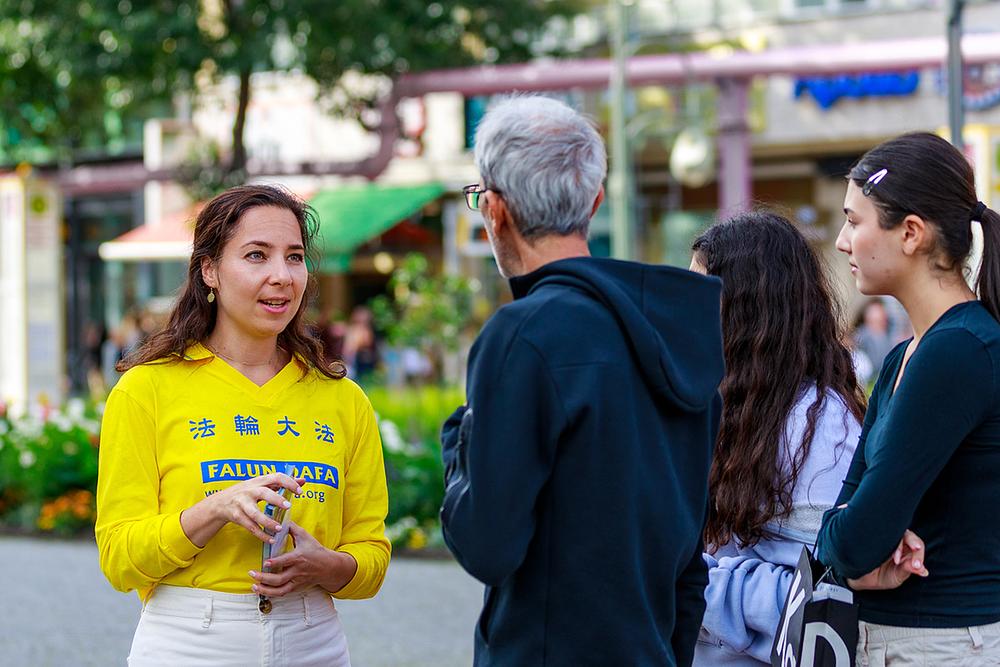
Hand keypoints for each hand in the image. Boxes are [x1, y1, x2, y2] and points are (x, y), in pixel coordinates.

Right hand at [182, 473, 304, 546]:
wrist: (220, 502)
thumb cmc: (247, 492)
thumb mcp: (262, 485)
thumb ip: (282, 483)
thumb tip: (303, 480)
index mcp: (259, 481)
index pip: (275, 477)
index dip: (288, 482)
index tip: (299, 491)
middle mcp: (249, 490)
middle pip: (263, 493)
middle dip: (276, 499)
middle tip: (288, 506)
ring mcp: (241, 503)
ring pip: (255, 513)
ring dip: (267, 521)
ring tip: (279, 528)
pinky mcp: (236, 516)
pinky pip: (250, 526)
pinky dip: (260, 534)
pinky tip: (270, 539)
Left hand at [249, 521, 357, 597]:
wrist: (328, 567)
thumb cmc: (316, 551)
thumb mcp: (305, 536)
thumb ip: (292, 528)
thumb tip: (281, 520)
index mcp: (298, 558)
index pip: (286, 561)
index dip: (275, 563)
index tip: (265, 562)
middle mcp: (296, 571)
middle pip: (279, 579)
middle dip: (264, 578)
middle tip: (252, 574)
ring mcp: (296, 581)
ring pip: (280, 590)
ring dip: (265, 590)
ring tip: (254, 586)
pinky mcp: (296, 588)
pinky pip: (282, 593)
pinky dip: (271, 594)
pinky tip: (261, 590)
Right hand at [848, 530, 927, 590]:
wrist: (861, 578)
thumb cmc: (881, 576)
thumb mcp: (897, 576)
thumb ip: (907, 570)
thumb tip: (923, 570)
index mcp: (907, 551)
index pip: (918, 546)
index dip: (919, 555)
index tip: (916, 566)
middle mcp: (898, 542)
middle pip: (909, 535)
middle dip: (913, 543)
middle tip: (915, 550)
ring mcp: (886, 538)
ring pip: (896, 532)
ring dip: (899, 544)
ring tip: (896, 559)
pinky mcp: (873, 537)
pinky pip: (880, 533)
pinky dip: (884, 539)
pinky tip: (883, 550)